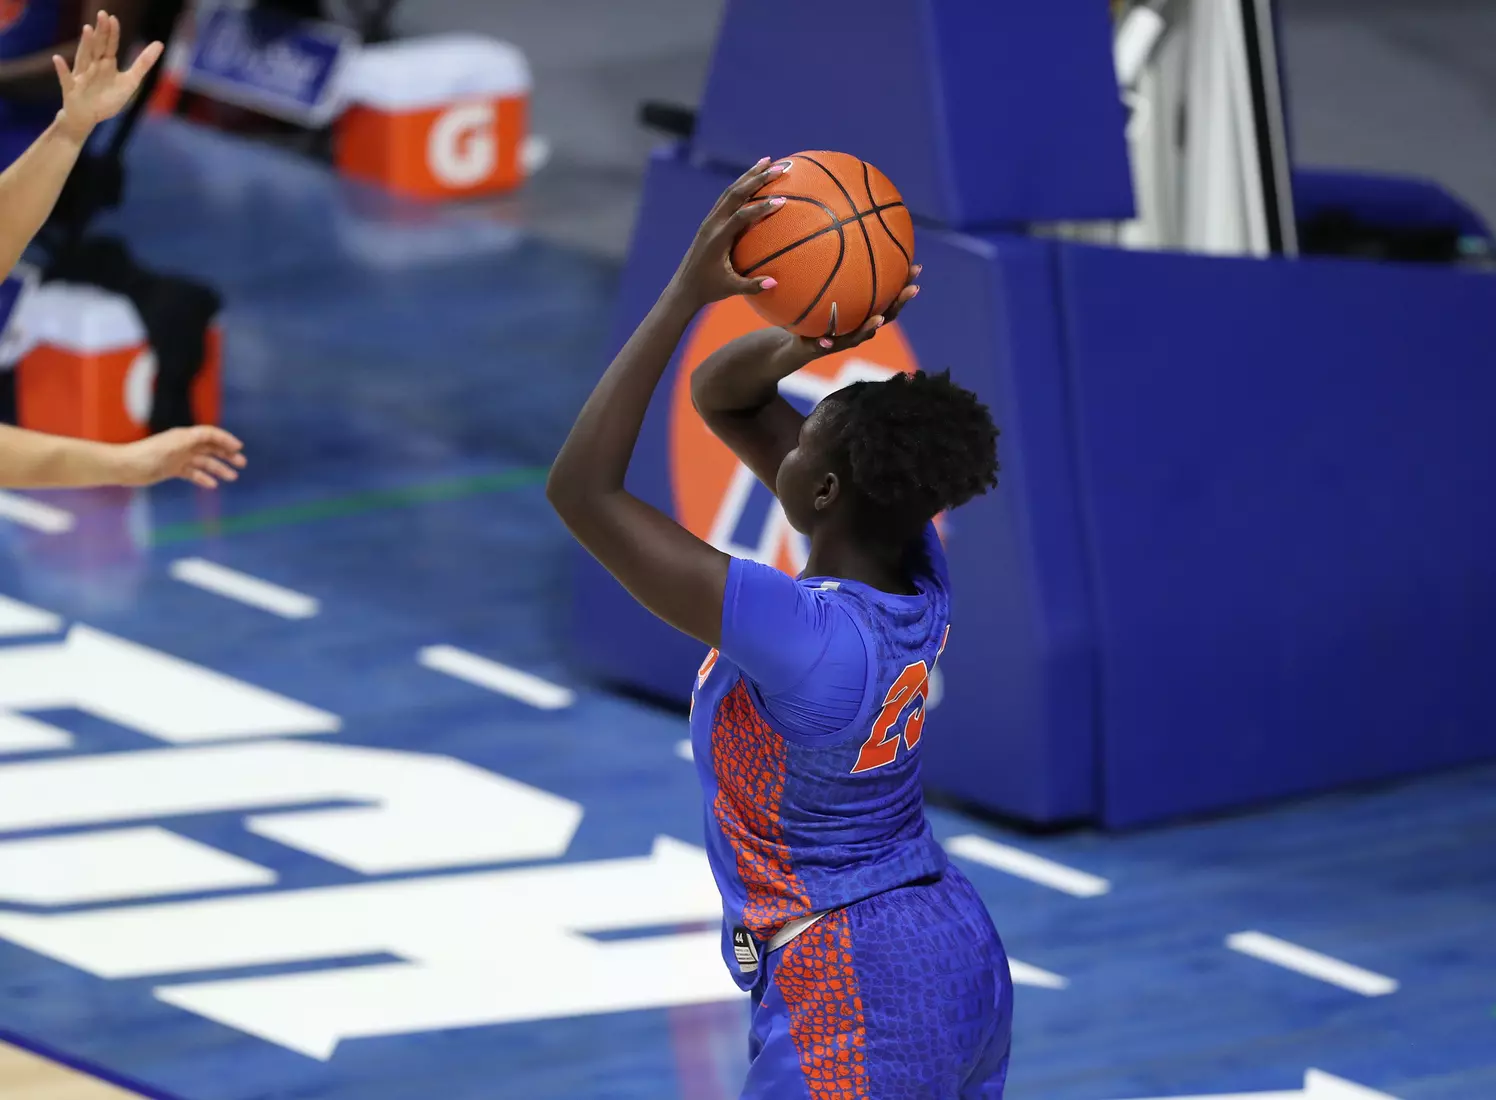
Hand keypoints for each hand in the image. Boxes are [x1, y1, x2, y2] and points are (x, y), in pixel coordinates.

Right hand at [53, 12, 164, 143]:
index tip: (113, 18)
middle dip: (100, 32)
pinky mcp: (71, 89)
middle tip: (102, 14)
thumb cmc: (108, 98)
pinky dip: (62, 70)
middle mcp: (92, 66)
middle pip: (97, 47)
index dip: (112, 33)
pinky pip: (65, 79)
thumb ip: (143, 63)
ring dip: (85, 44)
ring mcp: (81, 76)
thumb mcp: (130, 81)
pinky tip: (58, 59)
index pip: (110, 46)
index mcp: (106, 64)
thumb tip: (160, 43)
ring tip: (87, 30)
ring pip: (83, 58)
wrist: (88, 117)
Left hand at [116, 426, 246, 488]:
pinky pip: (193, 473)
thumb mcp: (172, 446)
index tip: (238, 448)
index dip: (225, 439)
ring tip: (232, 477)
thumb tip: (211, 435)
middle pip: (211, 448)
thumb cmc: (147, 455)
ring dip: (219, 468)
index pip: (210, 434)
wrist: (125, 467)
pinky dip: (203, 478)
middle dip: (227, 454)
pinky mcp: (173, 469)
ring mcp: (179, 458)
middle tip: (242, 463)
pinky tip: (212, 485)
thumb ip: (192, 440)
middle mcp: (184, 445)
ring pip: (204, 462)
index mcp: (184, 436)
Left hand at [670, 157, 791, 309]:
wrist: (684, 287)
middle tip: (778, 167)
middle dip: (757, 178)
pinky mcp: (710, 221)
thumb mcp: (730, 289)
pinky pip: (727, 198)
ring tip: (767, 161)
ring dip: (749, 175)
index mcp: (717, 238)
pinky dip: (741, 185)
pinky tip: (753, 179)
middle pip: (735, 193)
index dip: (761, 208)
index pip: (741, 216)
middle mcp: (712, 224)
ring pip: (730, 191)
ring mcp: (710, 220)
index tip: (782, 200)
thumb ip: (752, 286)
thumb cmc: (708, 290)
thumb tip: (775, 283)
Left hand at [788, 264, 922, 360]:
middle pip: (886, 315)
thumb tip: (838, 228)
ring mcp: (843, 339)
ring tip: (879, 320)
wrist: (794, 340)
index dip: (904, 284)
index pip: (890, 296)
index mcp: (864, 311)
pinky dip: (826, 343)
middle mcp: (859, 326)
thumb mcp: (819, 284)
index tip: (916, 267)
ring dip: (870, 327)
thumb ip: (830, 265)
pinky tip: (826, 340)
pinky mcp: (821, 348)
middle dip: (900, 302)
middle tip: (913, 289)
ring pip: (861, 335)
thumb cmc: (812, 309)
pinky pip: (824, 345)